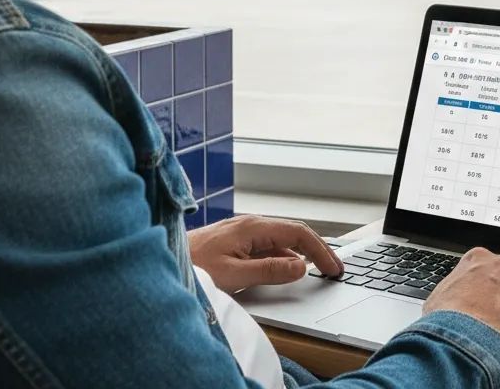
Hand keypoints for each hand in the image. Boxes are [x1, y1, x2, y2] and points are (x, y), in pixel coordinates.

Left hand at [188, 215, 343, 292]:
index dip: (320, 250)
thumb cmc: (193, 267)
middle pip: (293, 233)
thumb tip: (300, 267)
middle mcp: (250, 225)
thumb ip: (269, 271)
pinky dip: (286, 256)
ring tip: (320, 268)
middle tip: (335, 269)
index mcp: (253, 227)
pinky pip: (269, 246)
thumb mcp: (234, 275)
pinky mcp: (236, 242)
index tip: (334, 268)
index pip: (297, 233)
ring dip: (303, 253)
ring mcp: (243, 232)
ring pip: (282, 239)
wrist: (165, 259)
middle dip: (317, 249)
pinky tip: (290, 268)